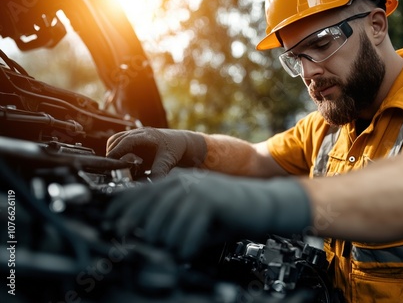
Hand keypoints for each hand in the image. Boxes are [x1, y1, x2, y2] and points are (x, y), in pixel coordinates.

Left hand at [105, 169, 311, 259]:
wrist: (263, 203)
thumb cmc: (229, 211)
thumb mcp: (197, 214)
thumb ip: (175, 221)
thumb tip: (149, 238)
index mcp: (178, 181)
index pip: (142, 191)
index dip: (121, 206)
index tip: (109, 221)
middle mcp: (185, 181)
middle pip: (149, 204)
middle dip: (138, 226)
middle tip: (134, 242)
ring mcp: (198, 189)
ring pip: (167, 217)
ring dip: (164, 239)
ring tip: (167, 251)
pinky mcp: (212, 200)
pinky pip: (189, 227)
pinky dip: (185, 244)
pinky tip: (185, 253)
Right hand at [106, 127, 205, 177]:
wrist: (180, 142)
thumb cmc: (174, 149)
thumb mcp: (167, 161)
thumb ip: (159, 171)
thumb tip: (151, 183)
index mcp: (146, 135)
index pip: (125, 141)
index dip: (116, 152)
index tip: (110, 164)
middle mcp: (138, 133)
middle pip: (116, 140)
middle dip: (112, 154)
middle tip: (113, 169)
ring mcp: (135, 134)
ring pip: (115, 140)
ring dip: (113, 152)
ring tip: (117, 166)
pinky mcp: (133, 139)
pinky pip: (119, 142)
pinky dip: (117, 151)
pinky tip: (122, 162)